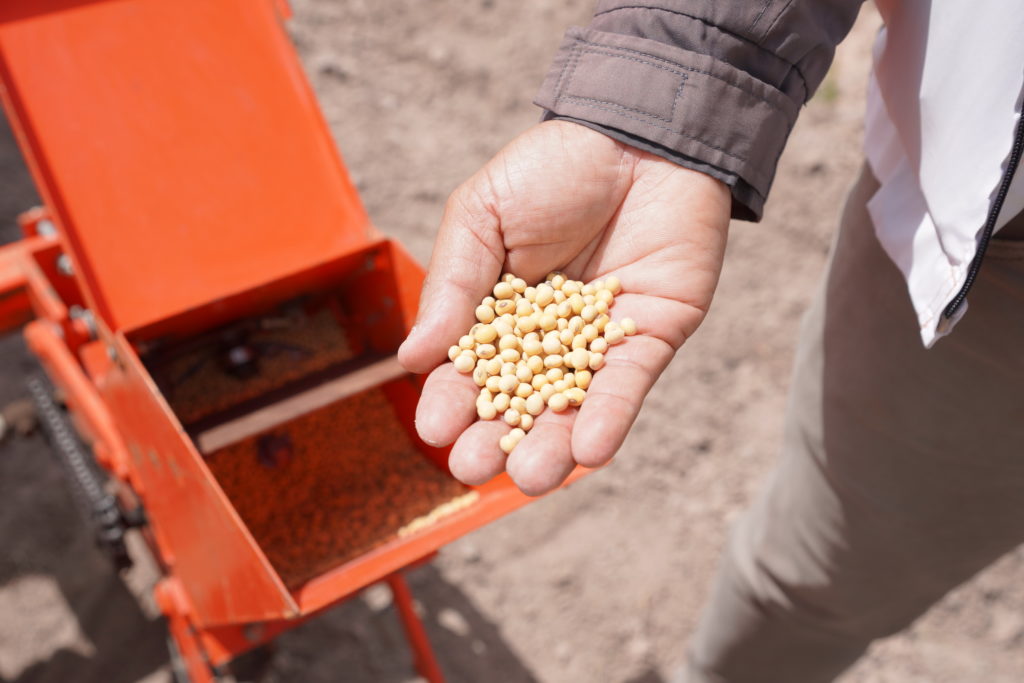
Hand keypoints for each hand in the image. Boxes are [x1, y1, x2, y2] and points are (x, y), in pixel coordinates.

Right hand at [398, 121, 730, 494]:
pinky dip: (609, 417)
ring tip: (532, 478)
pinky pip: (627, 385)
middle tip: (473, 468)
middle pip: (519, 400)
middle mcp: (548, 336)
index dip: (453, 399)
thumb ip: (453, 287)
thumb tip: (412, 360)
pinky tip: (588, 451)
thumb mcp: (482, 216)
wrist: (639, 133)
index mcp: (500, 310)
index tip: (435, 430)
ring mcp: (600, 341)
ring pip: (573, 406)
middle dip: (497, 438)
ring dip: (552, 446)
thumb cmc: (552, 166)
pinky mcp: (651, 337)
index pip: (471, 367)